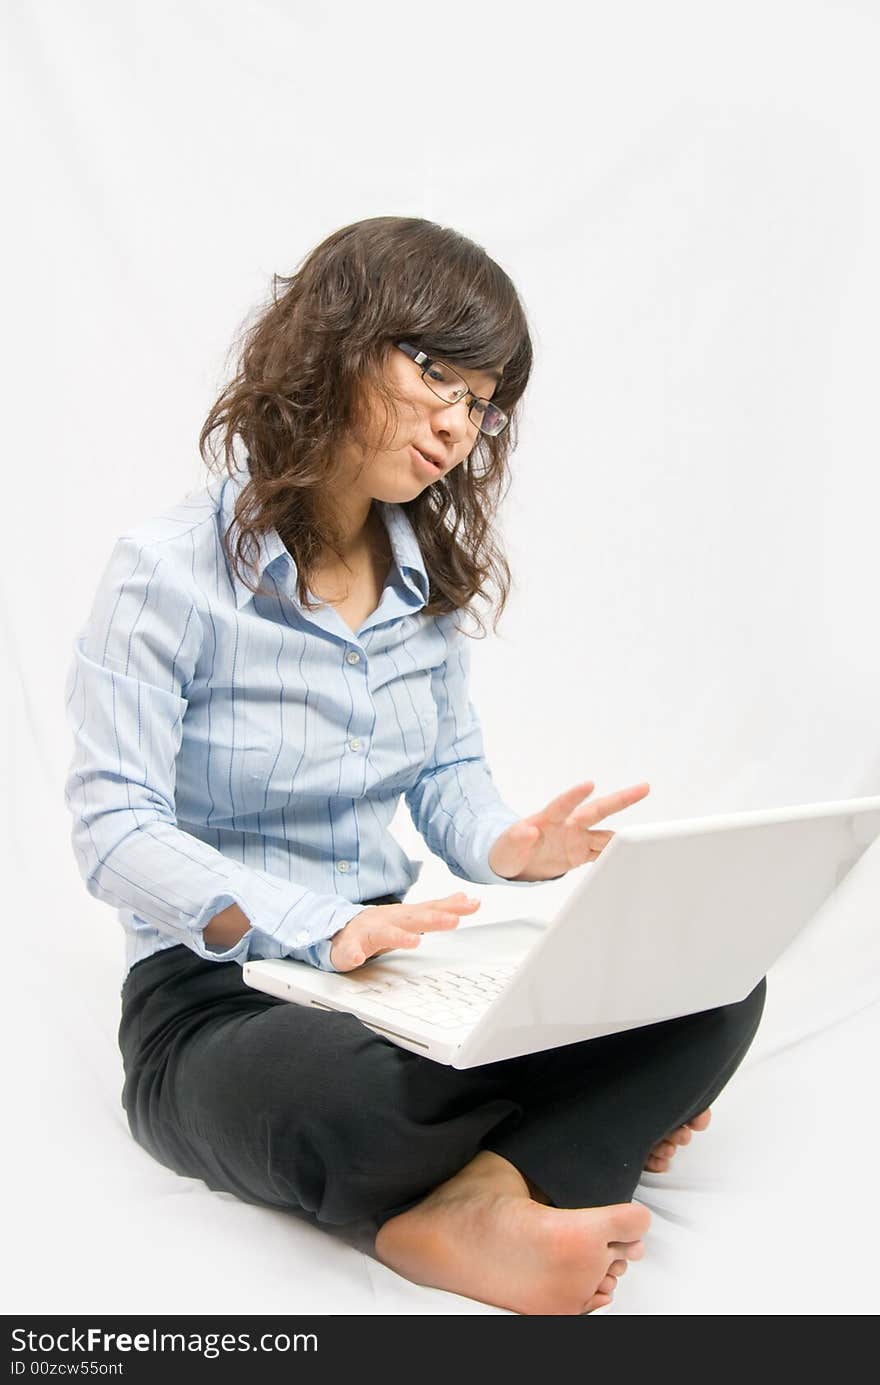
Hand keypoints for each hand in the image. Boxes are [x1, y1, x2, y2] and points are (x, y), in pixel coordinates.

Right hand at [329, 892, 480, 971]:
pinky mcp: (349, 947)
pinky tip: (358, 959)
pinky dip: (353, 955)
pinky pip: (350, 952)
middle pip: (412, 919)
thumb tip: (466, 898)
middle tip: (452, 920)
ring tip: (414, 942)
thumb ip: (438, 908)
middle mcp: (388, 921)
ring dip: (398, 937)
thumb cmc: (380, 924)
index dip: (452, 908)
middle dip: (433, 919)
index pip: (431, 909)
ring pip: (384, 935)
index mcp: (404, 915)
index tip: (474, 905)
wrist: (340, 929)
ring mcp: (368, 933)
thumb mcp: (411, 915)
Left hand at [488, 780, 650, 882]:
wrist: (516, 863)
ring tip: (644, 836)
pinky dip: (616, 856)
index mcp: (547, 820)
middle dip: (621, 799)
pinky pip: (603, 854)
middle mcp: (567, 825)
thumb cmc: (508, 851)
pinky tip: (632, 856)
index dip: (575, 795)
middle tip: (643, 788)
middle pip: (597, 810)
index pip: (562, 805)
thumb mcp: (506, 849)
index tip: (589, 784)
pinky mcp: (581, 854)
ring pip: (606, 835)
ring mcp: (577, 839)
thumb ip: (516, 840)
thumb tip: (527, 831)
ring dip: (622, 837)